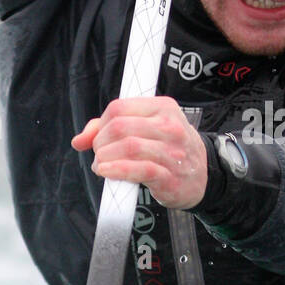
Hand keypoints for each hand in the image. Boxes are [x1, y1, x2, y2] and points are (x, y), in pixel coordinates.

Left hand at [72, 97, 207, 208]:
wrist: (204, 177)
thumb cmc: (171, 150)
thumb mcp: (149, 128)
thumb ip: (112, 128)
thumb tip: (79, 140)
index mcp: (163, 108)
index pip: (119, 108)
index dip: (100, 124)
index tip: (98, 138)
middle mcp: (170, 127)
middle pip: (120, 127)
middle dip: (100, 142)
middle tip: (99, 154)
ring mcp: (172, 152)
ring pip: (127, 147)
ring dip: (105, 158)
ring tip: (102, 166)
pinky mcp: (169, 176)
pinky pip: (138, 170)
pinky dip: (116, 170)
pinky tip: (107, 172)